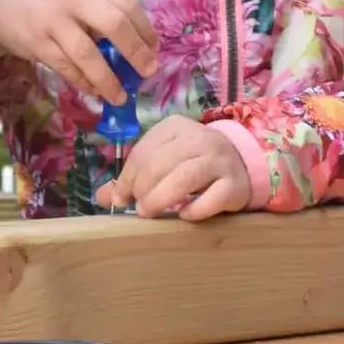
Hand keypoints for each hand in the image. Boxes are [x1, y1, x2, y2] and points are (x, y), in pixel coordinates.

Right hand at [0, 0, 157, 104]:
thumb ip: (101, 11)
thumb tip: (136, 50)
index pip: (127, 5)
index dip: (146, 31)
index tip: (154, 51)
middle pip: (114, 24)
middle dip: (136, 53)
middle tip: (147, 73)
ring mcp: (52, 20)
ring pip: (89, 54)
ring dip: (108, 79)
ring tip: (120, 97)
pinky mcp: (36, 42)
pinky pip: (66, 67)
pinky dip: (84, 82)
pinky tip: (94, 90)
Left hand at [95, 116, 250, 220]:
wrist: (241, 163)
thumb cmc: (193, 161)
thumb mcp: (164, 159)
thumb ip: (134, 176)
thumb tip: (102, 198)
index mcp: (174, 127)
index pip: (144, 151)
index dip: (126, 177)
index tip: (118, 198)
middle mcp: (198, 138)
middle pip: (161, 163)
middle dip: (141, 187)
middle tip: (136, 207)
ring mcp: (219, 160)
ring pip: (185, 177)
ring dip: (160, 198)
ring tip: (147, 212)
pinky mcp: (235, 184)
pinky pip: (212, 198)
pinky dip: (194, 209)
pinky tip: (183, 216)